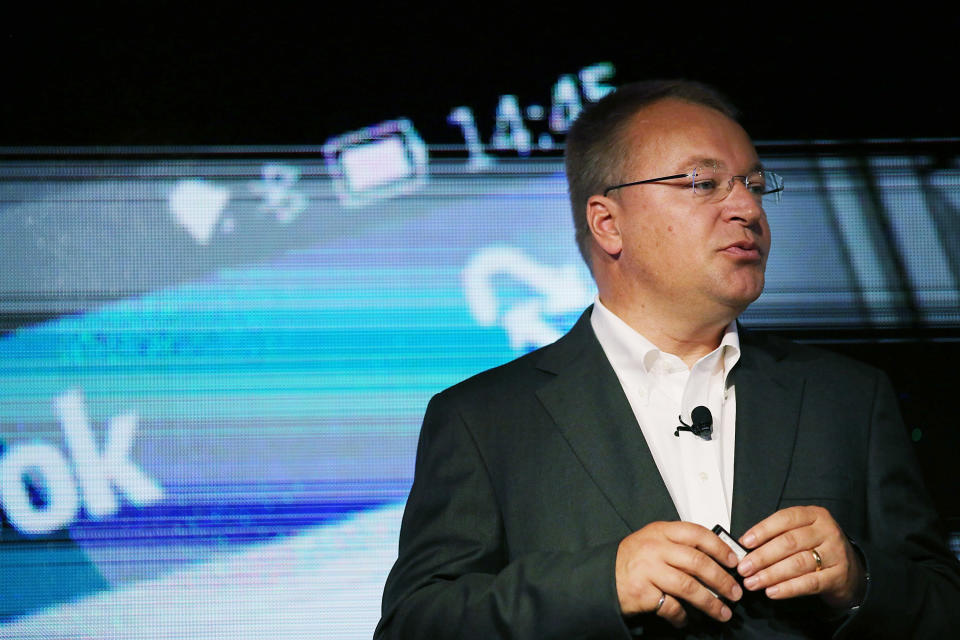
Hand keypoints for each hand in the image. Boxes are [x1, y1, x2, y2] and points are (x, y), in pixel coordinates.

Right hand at [616, 521, 742, 627]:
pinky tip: (685, 619)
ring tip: (722, 612)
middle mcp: (655, 548)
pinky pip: (671, 606)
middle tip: (735, 592)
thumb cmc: (631, 559)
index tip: (734, 561)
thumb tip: (715, 558)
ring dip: (710, 602)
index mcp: (660, 531)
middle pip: (698, 562)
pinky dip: (682, 616)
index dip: (720, 548)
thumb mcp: (652, 541)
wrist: (602, 577)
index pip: (697, 534)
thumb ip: (678, 544)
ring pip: (689, 586)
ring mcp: (648, 570)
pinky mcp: (643, 592)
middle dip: (722, 580)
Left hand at [737, 506, 865, 607]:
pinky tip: (772, 591)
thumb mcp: (802, 533)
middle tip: (744, 568)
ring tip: (753, 582)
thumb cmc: (818, 548)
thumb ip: (778, 535)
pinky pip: (809, 583)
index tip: (744, 542)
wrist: (851, 571)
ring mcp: (835, 553)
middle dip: (762, 556)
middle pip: (789, 542)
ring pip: (797, 563)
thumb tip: (746, 546)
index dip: (762, 530)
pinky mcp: (838, 576)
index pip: (784, 519)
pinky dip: (788, 588)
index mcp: (815, 515)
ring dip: (771, 574)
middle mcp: (827, 531)